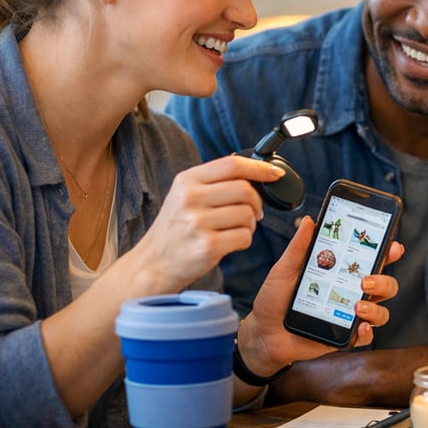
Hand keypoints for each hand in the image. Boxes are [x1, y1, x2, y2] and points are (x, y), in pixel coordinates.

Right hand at [128, 155, 282, 289]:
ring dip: (250, 224)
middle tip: (252, 212)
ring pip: (248, 214)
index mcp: (187, 180)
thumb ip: (213, 180)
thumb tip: (252, 167)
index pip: (232, 165)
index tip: (275, 174)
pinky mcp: (207, 246)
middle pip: (245, 190)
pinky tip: (230, 242)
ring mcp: (197, 222)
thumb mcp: (184, 195)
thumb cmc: (175, 228)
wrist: (153, 263)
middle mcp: (190, 198)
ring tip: (235, 229)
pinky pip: (244, 237)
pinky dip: (244, 240)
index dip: (259, 168)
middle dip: (256, 203)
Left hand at [240, 216, 402, 376]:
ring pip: (381, 311)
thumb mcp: (284, 269)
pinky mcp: (345, 337)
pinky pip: (366, 336)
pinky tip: (358, 327)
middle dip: (384, 281)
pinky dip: (366, 332)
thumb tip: (310, 221)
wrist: (263, 333)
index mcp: (342, 272)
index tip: (393, 246)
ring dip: (376, 309)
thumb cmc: (274, 299)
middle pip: (385, 285)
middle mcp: (351, 292)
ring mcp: (350, 315)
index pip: (372, 259)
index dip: (388, 252)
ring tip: (357, 307)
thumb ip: (299, 247)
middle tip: (366, 280)